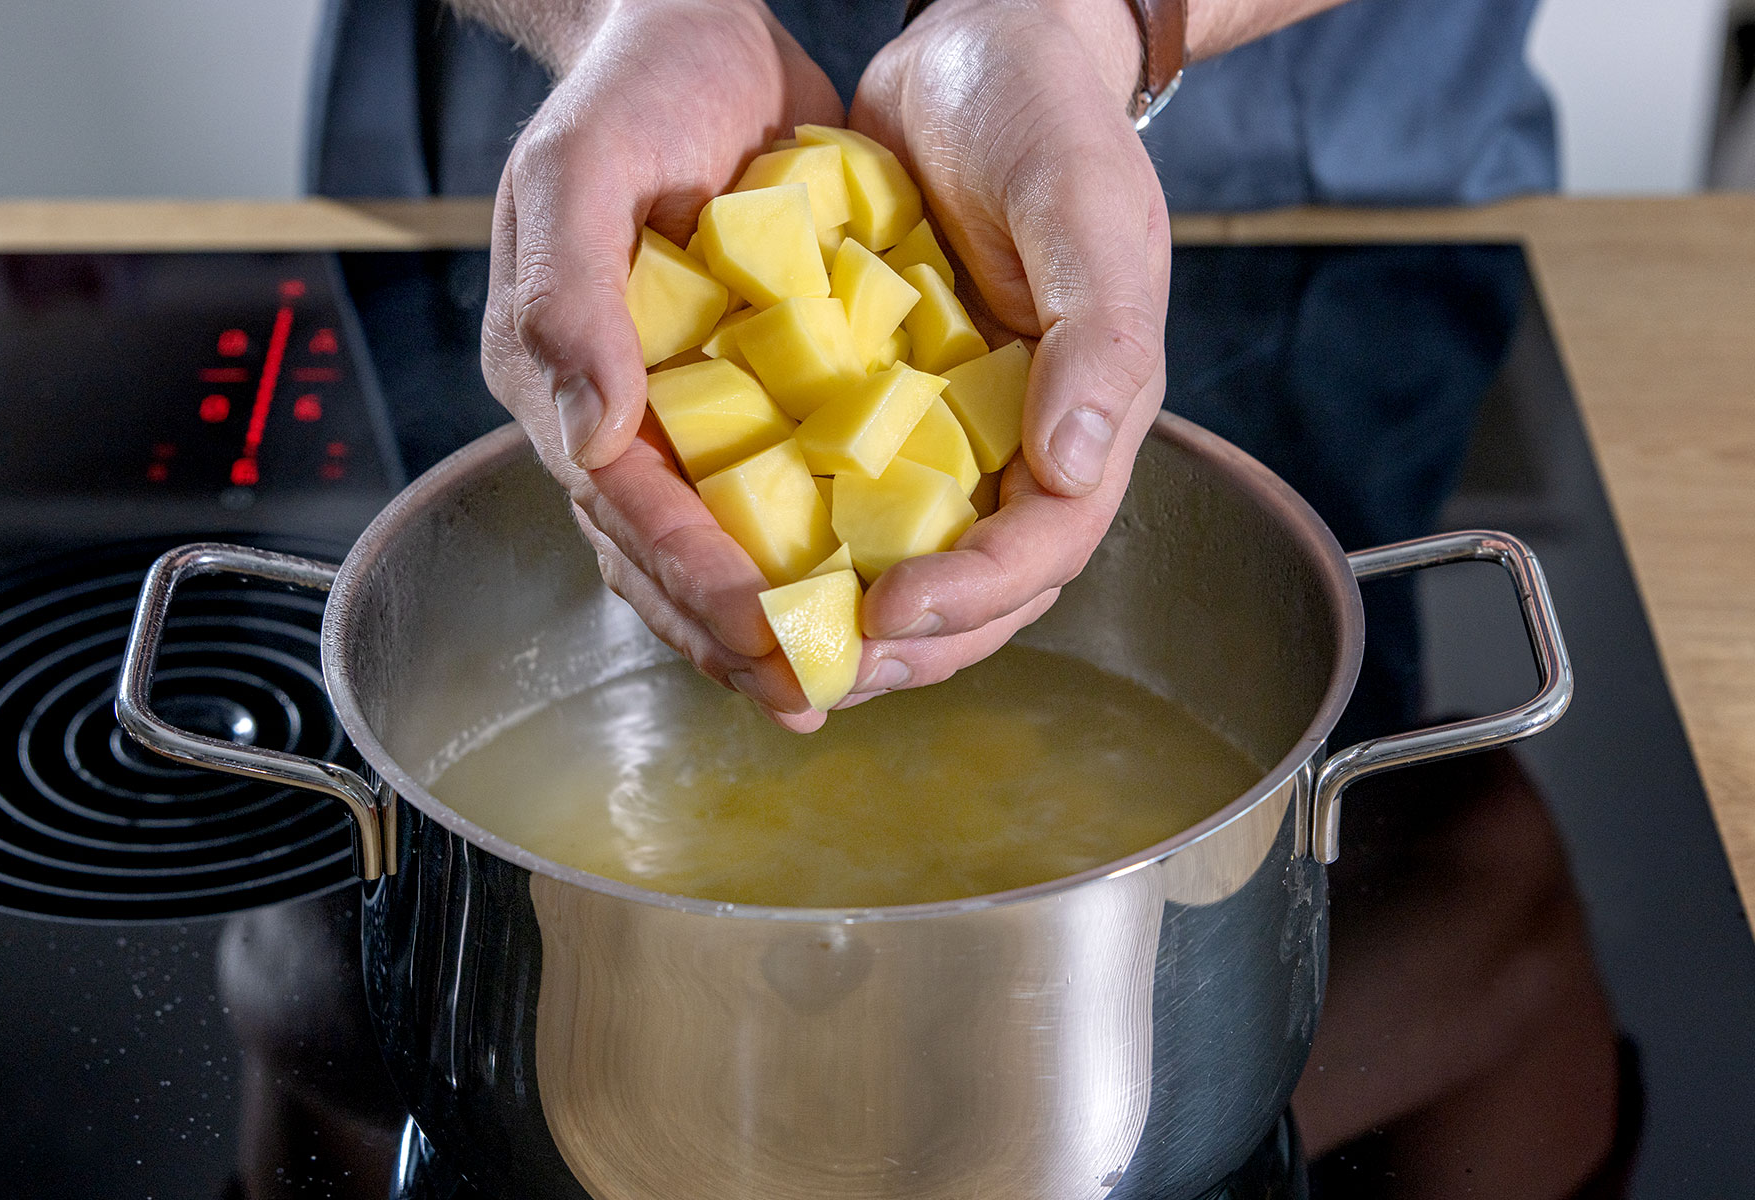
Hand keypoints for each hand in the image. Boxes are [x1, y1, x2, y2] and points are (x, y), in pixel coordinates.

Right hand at [480, 0, 843, 729]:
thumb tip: (590, 436)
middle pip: (656, 550)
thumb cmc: (633, 86)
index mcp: (560, 370)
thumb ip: (568, 295)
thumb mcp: (582, 166)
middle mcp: (613, 408)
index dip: (689, 573)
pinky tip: (851, 594)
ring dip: (758, 620)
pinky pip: (761, 492)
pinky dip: (799, 552)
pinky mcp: (736, 391)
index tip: (760, 629)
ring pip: (706, 542)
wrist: (692, 34)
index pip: (623, 501)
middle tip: (802, 695)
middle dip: (726, 630)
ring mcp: (674, 407)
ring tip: (826, 684)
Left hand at [839, 0, 1170, 706]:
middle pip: (978, 590)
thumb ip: (1099, 335)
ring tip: (770, 649)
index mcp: (1087, 416)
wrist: (977, 55)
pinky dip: (805, 546)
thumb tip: (1079, 463)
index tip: (890, 613)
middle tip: (811, 671)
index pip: (1045, 547)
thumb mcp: (1085, 207)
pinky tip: (741, 565)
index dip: (975, 596)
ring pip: (910, 565)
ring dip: (845, 622)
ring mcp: (953, 436)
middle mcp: (1021, 446)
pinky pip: (850, 504)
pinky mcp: (888, 411)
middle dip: (901, 647)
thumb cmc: (1044, 119)